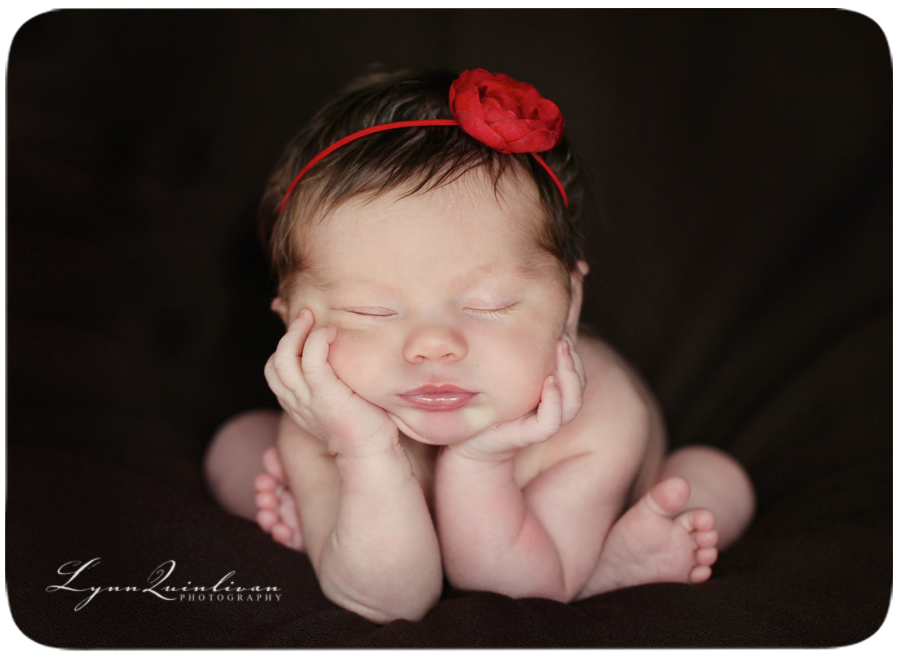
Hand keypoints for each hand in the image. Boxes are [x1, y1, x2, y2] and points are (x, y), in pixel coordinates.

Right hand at [264, 308, 398, 457]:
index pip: (276, 372)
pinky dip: (318, 341)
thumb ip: (333, 382)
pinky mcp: (325, 397)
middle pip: (274, 364)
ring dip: (296, 332)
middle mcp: (297, 403)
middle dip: (287, 335)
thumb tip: (340, 358)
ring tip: (312, 317)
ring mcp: (308, 401)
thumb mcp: (341, 400)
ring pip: (284, 360)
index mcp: (297, 405)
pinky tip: (332, 332)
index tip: (305, 332)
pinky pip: (311, 362)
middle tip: (306, 315)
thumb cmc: (365, 427)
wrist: (372, 454)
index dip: (285, 349)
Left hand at [448, 332, 585, 461]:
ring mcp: (541, 420)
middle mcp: (550, 405)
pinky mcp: (528, 435)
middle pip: (579, 382)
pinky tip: (549, 381)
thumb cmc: (481, 398)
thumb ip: (513, 347)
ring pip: (573, 402)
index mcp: (549, 389)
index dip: (573, 348)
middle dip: (575, 359)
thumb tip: (517, 307)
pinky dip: (555, 401)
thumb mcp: (497, 367)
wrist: (465, 438)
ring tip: (562, 351)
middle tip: (563, 336)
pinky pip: (551, 421)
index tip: (562, 324)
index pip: (574, 368)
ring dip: (570, 375)